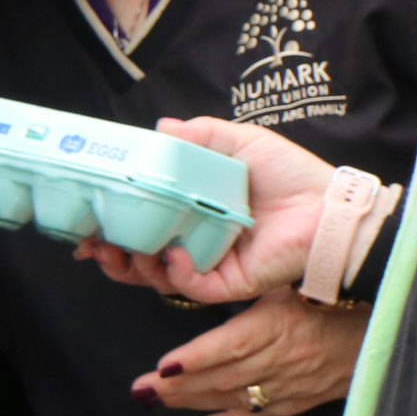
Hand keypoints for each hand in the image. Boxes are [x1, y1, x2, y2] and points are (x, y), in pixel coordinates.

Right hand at [76, 117, 335, 303]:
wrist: (329, 206)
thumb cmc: (290, 174)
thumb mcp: (239, 142)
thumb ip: (199, 136)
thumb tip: (160, 127)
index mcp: (196, 211)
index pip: (146, 222)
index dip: (114, 223)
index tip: (87, 219)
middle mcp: (198, 241)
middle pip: (143, 257)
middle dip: (111, 252)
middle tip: (91, 242)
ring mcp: (212, 265)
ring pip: (159, 278)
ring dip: (134, 266)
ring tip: (120, 248)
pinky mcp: (231, 284)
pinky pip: (193, 288)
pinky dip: (176, 275)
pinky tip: (172, 255)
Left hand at [129, 287, 369, 415]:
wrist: (394, 321)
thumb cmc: (344, 289)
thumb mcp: (300, 275)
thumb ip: (259, 279)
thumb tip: (208, 267)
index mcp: (283, 324)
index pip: (231, 346)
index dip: (196, 359)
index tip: (164, 367)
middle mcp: (285, 359)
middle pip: (224, 378)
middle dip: (179, 387)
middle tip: (141, 390)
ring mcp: (294, 384)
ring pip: (236, 398)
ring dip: (193, 403)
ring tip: (156, 401)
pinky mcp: (304, 398)